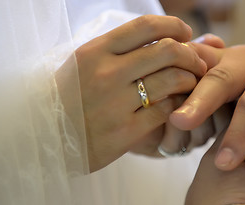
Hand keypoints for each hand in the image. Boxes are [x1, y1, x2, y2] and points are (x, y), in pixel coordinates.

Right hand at [74, 15, 208, 170]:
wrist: (47, 140)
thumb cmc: (70, 99)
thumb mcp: (83, 65)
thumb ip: (117, 51)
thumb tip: (159, 37)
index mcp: (95, 52)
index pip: (145, 26)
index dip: (173, 25)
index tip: (185, 34)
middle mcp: (106, 73)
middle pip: (166, 51)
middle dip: (190, 55)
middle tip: (197, 63)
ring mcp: (116, 103)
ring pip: (172, 80)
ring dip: (190, 80)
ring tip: (191, 85)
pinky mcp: (125, 132)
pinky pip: (166, 110)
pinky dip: (179, 105)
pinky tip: (178, 106)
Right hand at [170, 45, 244, 170]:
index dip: (239, 134)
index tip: (225, 164)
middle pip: (221, 77)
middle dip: (199, 100)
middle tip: (179, 121)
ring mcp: (229, 56)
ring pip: (200, 64)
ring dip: (181, 84)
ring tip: (164, 108)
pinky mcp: (214, 60)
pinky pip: (191, 62)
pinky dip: (177, 75)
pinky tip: (165, 94)